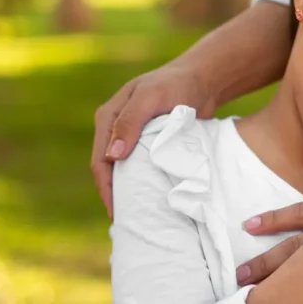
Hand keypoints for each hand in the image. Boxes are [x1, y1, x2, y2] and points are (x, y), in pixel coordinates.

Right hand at [92, 64, 215, 217]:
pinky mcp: (149, 144)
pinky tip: (152, 202)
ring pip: (124, 172)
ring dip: (129, 192)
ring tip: (138, 219)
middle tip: (127, 223)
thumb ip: (131, 122)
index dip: (106, 188)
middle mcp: (115, 129)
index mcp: (108, 118)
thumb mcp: (151, 98)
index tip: (117, 212)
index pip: (100, 160)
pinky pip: (141, 168)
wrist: (202, 79)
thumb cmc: (175, 84)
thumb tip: (113, 155)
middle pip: (108, 170)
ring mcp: (132, 138)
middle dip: (114, 196)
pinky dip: (143, 184)